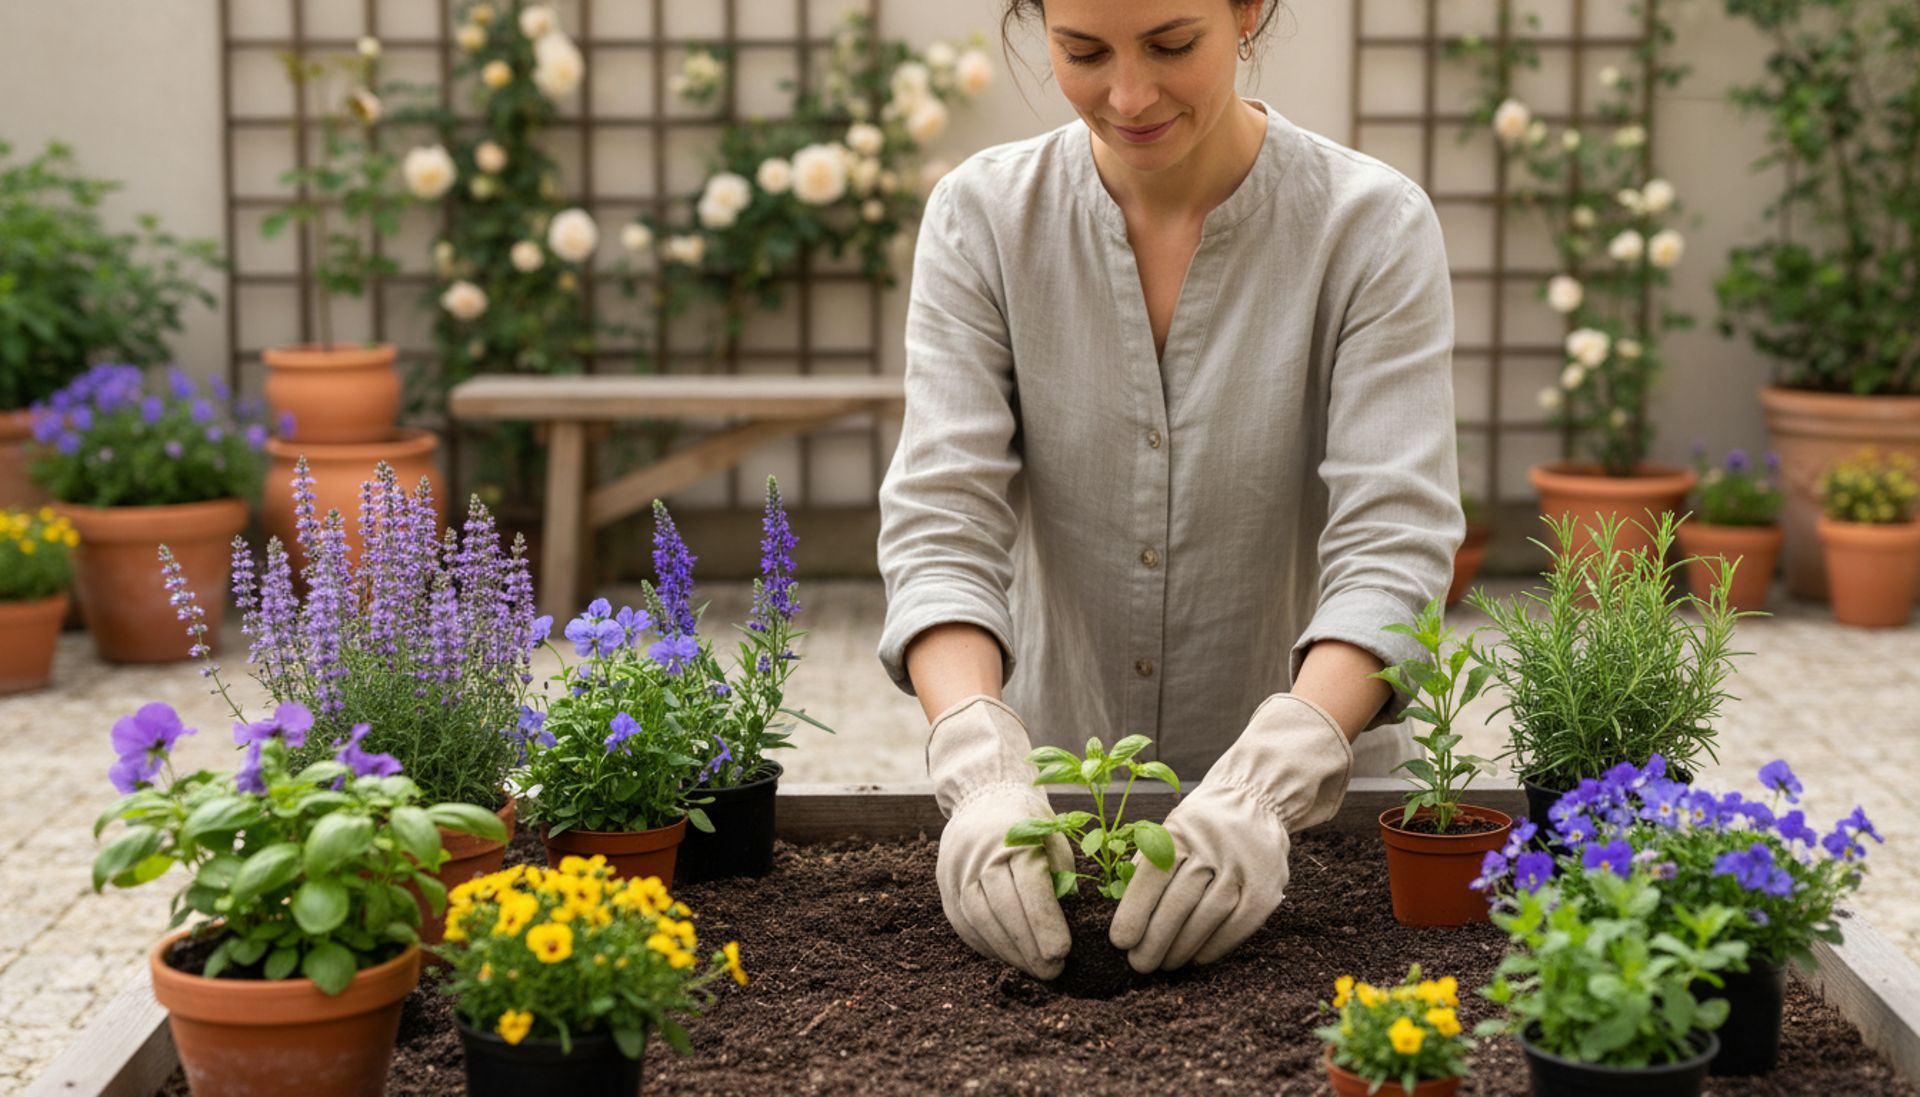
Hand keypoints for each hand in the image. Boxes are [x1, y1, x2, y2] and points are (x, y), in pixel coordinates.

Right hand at [927, 695, 1073, 978]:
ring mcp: (955, 869)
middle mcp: (978, 852)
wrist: (984, 795)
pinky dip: (986, 945)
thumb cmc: (1030, 821)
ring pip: (978, 919)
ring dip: (1007, 951)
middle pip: (1000, 908)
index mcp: (1011, 835)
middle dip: (1027, 946)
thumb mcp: (1054, 837)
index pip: (1027, 886)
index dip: (1044, 923)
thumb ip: (1060, 876)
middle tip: (1052, 971)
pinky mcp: (945, 884)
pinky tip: (1007, 958)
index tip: (1062, 953)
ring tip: (1032, 969)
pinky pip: (962, 922)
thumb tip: (1068, 923)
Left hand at [1109, 694, 1351, 971]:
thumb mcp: (1169, 830)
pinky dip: (1216, 946)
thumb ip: (1148, 865)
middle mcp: (1212, 846)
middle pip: (1179, 901)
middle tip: (1140, 964)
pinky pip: (1239, 923)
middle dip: (1155, 939)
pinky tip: (1198, 958)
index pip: (1152, 877)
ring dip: (1183, 947)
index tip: (1121, 942)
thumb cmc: (1200, 827)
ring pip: (1208, 915)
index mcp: (1180, 831)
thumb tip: (1124, 914)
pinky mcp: (1268, 885)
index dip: (1135, 912)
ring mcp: (1243, 865)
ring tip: (1166, 964)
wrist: (1256, 798)